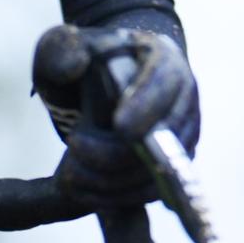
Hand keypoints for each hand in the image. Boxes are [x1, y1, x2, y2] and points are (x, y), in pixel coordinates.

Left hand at [31, 24, 199, 206]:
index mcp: (162, 57)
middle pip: (166, 134)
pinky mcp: (171, 165)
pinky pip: (151, 191)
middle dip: (117, 151)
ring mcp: (182, 133)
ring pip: (159, 169)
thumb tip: (75, 64)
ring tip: (70, 174)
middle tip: (73, 146)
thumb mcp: (62, 46)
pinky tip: (81, 190)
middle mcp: (182, 96)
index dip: (149, 104)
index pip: (166, 80)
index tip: (120, 125)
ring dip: (112, 180)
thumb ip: (60, 49)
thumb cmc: (84, 62)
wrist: (102, 84)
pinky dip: (116, 197)